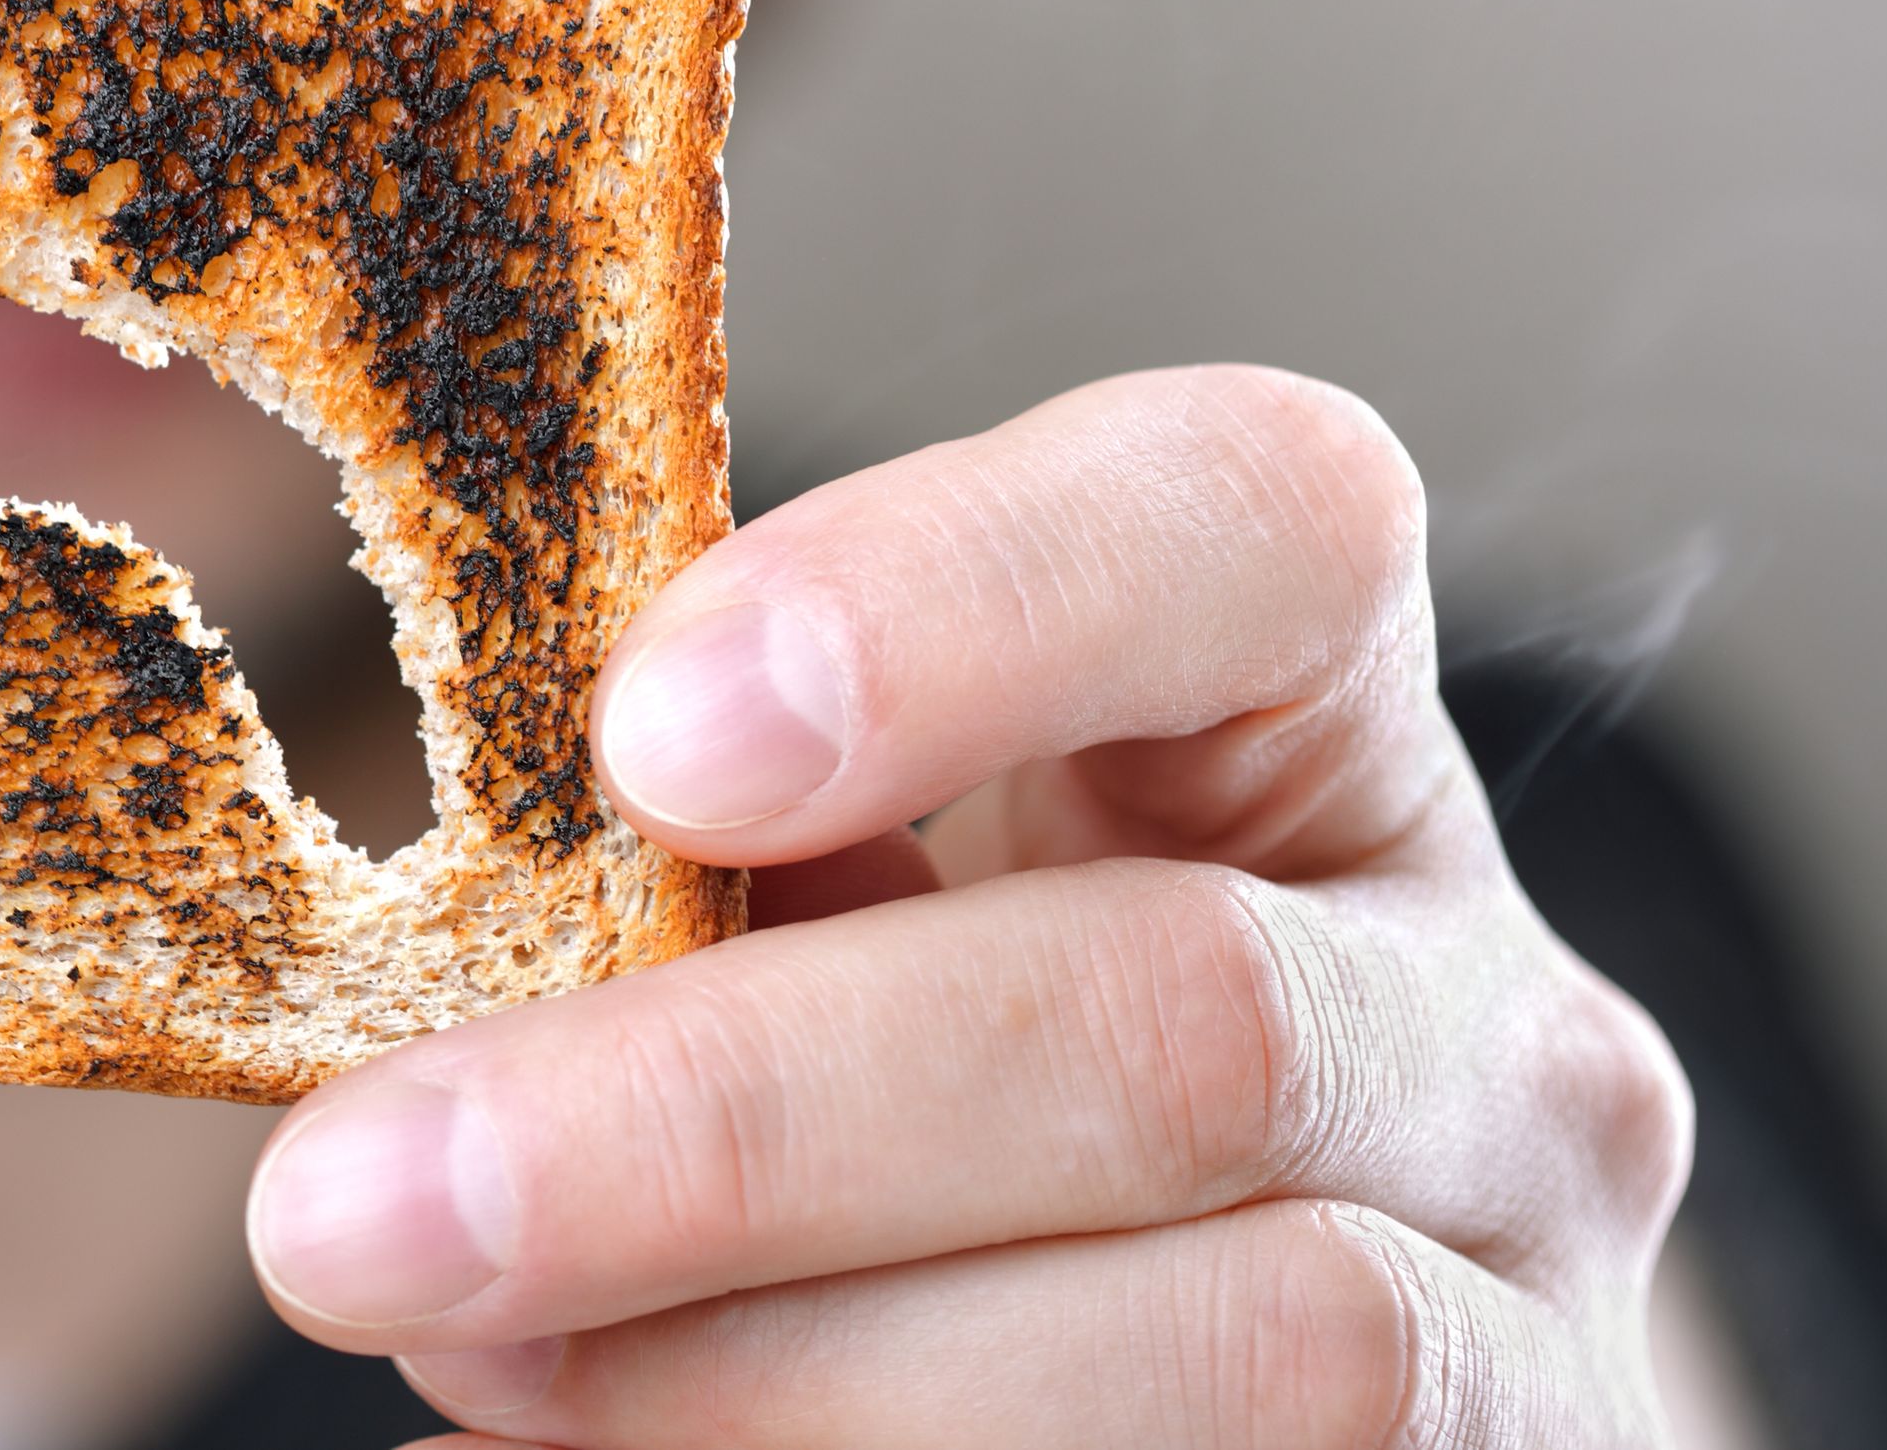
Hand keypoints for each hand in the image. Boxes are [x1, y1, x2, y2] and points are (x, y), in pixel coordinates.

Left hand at [246, 367, 1693, 1445]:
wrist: (1198, 1378)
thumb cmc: (940, 1061)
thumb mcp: (852, 899)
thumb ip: (713, 867)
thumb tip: (419, 958)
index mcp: (1321, 719)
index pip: (1252, 522)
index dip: (961, 599)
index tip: (645, 741)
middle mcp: (1494, 1014)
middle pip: (1183, 1023)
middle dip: (730, 1127)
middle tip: (353, 1204)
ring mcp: (1533, 1318)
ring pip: (1245, 1343)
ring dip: (777, 1373)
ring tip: (464, 1357)